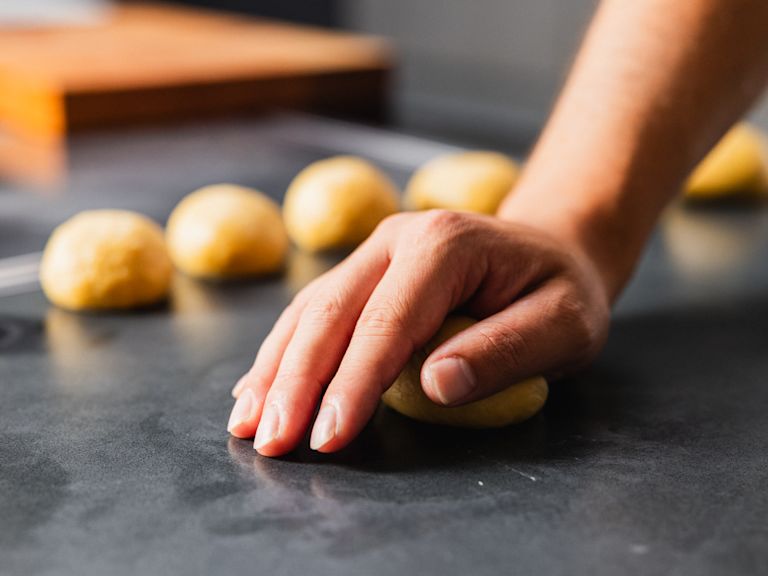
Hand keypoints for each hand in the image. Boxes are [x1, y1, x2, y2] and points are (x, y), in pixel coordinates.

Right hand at [228, 209, 610, 455]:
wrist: (552, 249)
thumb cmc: (560, 291)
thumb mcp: (564, 323)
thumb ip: (507, 350)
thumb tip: (437, 385)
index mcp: (445, 245)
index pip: (387, 322)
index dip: (353, 383)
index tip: (327, 437)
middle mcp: (397, 239)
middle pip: (331, 313)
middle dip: (296, 382)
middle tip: (272, 442)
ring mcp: (375, 251)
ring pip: (310, 310)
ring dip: (276, 369)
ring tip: (247, 423)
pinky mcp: (365, 271)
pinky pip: (314, 310)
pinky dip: (283, 352)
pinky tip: (258, 386)